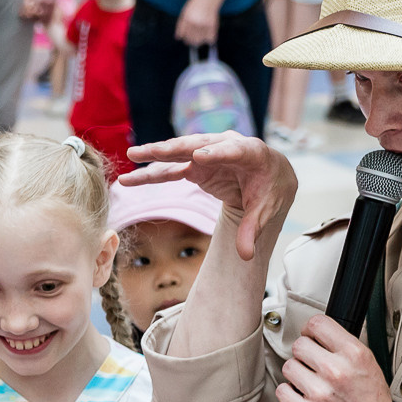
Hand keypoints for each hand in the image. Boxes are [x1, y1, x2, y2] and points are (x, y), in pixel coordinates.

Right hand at [121, 132, 296, 259]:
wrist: (267, 177)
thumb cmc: (269, 190)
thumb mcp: (265, 210)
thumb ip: (252, 230)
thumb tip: (246, 256)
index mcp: (252, 153)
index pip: (234, 151)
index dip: (217, 154)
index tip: (198, 158)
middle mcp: (227, 146)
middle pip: (199, 145)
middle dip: (174, 148)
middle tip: (152, 151)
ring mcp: (208, 154)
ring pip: (180, 153)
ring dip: (156, 154)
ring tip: (132, 156)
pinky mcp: (196, 164)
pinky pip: (173, 168)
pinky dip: (153, 172)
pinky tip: (133, 176)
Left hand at [177, 0, 222, 46]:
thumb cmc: (197, 2)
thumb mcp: (186, 11)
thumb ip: (181, 24)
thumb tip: (178, 37)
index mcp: (187, 18)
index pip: (183, 34)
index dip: (184, 38)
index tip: (186, 40)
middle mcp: (195, 22)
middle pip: (191, 39)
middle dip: (191, 42)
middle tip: (193, 41)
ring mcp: (204, 24)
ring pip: (200, 40)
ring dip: (199, 42)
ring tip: (200, 39)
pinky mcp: (212, 25)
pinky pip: (210, 38)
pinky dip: (209, 39)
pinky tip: (208, 37)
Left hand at [277, 316, 401, 401]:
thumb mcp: (368, 364)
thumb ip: (342, 344)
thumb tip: (314, 331)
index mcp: (354, 354)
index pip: (317, 323)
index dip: (311, 330)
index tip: (312, 338)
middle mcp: (336, 371)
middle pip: (299, 345)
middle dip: (305, 354)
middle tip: (315, 367)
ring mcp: (318, 394)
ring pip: (289, 366)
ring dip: (298, 374)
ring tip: (313, 385)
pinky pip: (282, 390)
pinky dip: (291, 394)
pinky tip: (306, 399)